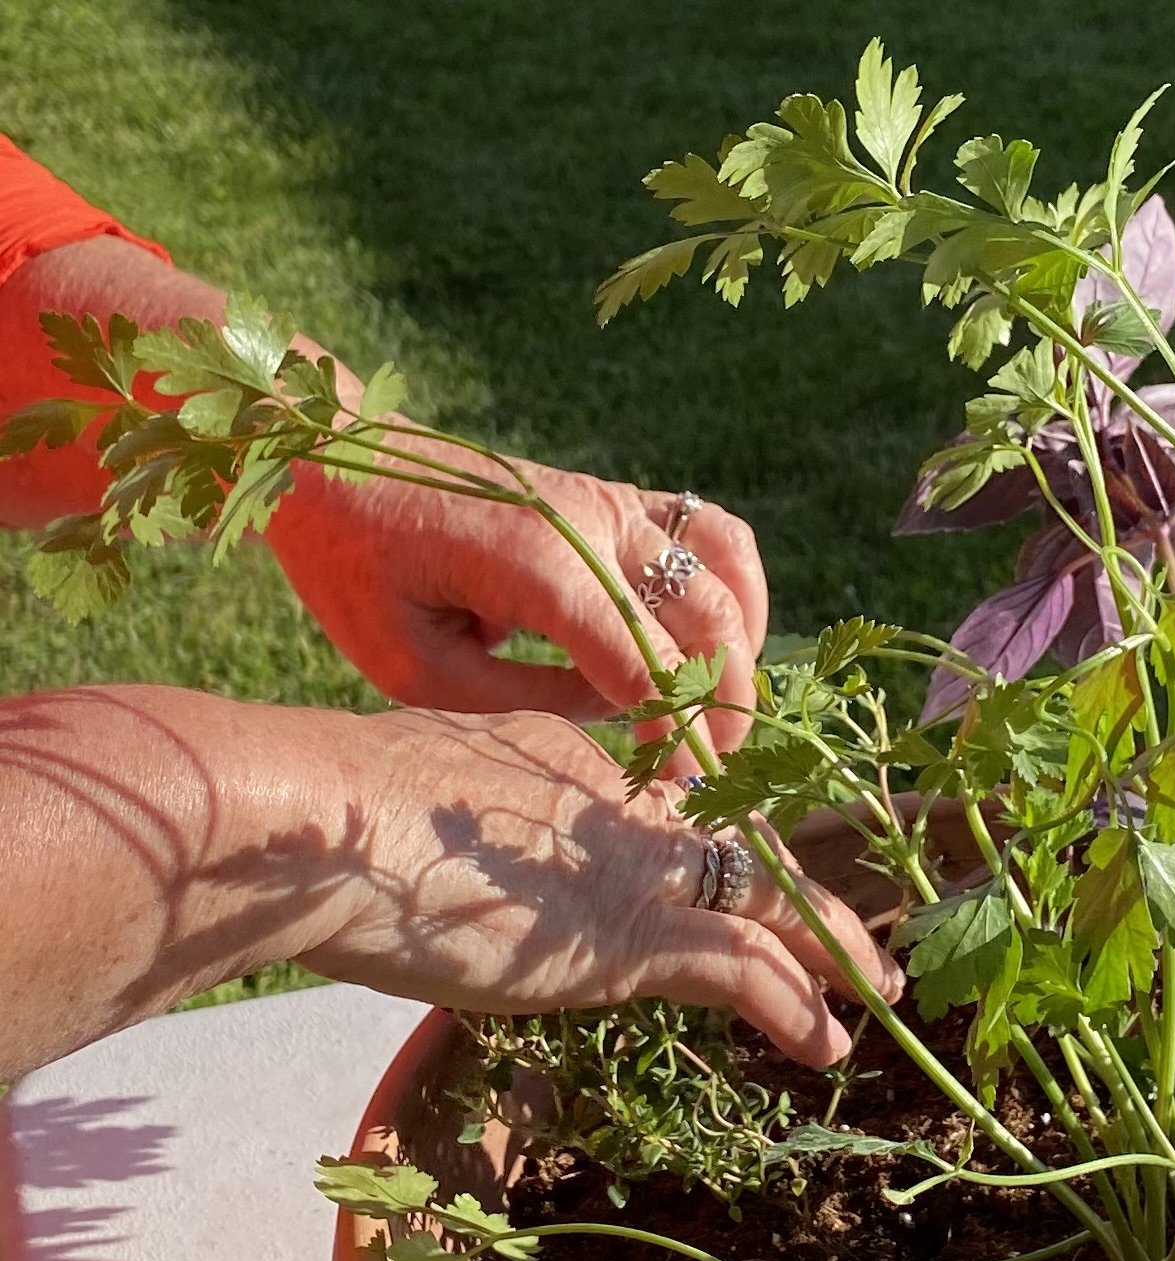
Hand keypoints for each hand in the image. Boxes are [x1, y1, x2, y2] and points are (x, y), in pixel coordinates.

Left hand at [1, 239, 766, 745]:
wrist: (332, 459)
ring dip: (741, 644)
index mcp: (539, 568)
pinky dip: (734, 585)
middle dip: (722, 703)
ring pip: (724, 571)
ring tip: (722, 703)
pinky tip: (722, 637)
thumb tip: (616, 708)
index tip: (678, 786)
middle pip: (706, 621)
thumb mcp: (419, 668)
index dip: (675, 733)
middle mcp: (591, 525)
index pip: (645, 666)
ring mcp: (609, 502)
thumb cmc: (357, 570)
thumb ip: (528, 696)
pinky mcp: (611, 496)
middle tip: (709, 764)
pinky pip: (708, 532)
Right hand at [307, 706, 896, 1064]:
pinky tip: (825, 1044)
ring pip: (769, 902)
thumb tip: (467, 870)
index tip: (738, 872)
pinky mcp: (634, 936)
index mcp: (573, 765)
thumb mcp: (420, 813)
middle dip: (801, 891)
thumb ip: (474, 835)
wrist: (317, 833)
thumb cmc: (330, 830)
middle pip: (743, 843)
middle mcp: (624, 805)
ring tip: (872, 993)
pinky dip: (796, 1009)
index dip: (717, 844)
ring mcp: (638, 868)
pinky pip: (746, 971)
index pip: (673, 807)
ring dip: (828, 955)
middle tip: (849, 932)